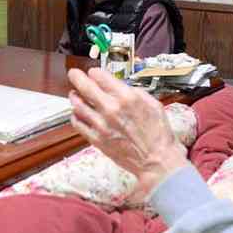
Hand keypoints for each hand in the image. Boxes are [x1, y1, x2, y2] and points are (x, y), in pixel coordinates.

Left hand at [67, 68, 189, 195]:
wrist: (156, 160)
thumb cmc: (158, 134)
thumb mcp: (152, 103)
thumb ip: (133, 92)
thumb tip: (119, 86)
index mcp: (126, 97)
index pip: (100, 76)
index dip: (95, 72)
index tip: (94, 72)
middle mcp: (110, 109)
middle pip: (85, 87)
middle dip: (77, 77)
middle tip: (74, 74)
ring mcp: (101, 125)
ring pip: (77, 105)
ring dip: (74, 96)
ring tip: (74, 94)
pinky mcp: (96, 139)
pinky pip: (78, 124)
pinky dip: (75, 116)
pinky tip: (77, 114)